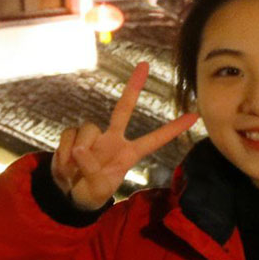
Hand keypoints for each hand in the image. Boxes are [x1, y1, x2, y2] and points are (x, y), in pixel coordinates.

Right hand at [51, 63, 197, 212]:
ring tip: (74, 171)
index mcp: (129, 154)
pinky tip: (65, 167)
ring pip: (88, 129)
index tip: (194, 116)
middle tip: (144, 64)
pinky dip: (64, 154)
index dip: (172, 129)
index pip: (154, 140)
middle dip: (133, 87)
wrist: (67, 194)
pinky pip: (69, 136)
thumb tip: (82, 149)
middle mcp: (113, 139)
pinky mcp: (73, 136)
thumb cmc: (90, 192)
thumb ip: (92, 171)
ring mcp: (93, 136)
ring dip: (79, 152)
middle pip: (123, 109)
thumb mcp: (97, 191)